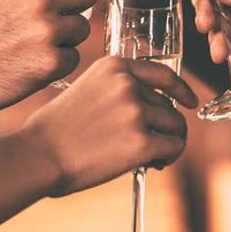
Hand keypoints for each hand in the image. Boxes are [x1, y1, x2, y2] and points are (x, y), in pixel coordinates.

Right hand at [22, 56, 197, 196]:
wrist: (39, 154)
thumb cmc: (58, 129)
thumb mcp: (87, 89)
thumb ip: (118, 90)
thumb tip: (154, 106)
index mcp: (114, 66)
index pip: (162, 73)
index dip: (181, 88)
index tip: (191, 101)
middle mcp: (128, 84)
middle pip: (169, 105)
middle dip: (164, 127)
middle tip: (149, 147)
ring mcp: (136, 111)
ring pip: (175, 126)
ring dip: (168, 143)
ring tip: (150, 158)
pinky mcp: (141, 141)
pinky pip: (173, 146)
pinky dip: (168, 157)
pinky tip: (151, 165)